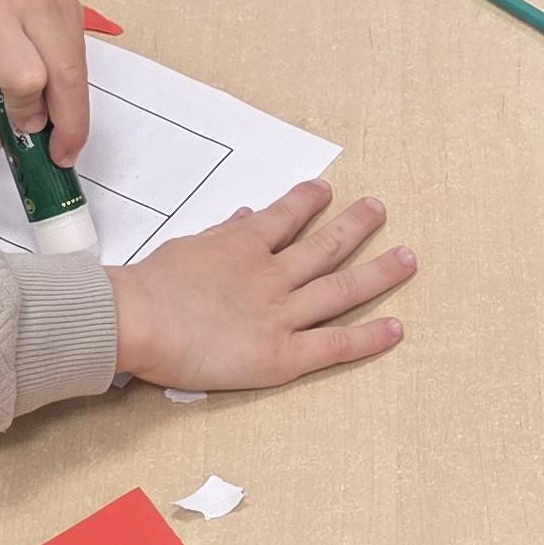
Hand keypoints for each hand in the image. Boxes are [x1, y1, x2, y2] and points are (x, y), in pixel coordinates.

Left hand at [0, 0, 91, 160]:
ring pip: (79, 68)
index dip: (26, 112)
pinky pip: (80, 53)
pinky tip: (48, 86)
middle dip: (68, 123)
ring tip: (50, 121)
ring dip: (71, 104)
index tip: (18, 128)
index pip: (27, 78)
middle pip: (66, 75)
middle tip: (61, 155)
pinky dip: (69, 80)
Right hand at [107, 181, 414, 390]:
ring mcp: (280, 313)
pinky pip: (333, 343)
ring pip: (342, 288)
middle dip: (356, 225)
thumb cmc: (146, 286)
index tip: (324, 190)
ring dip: (379, 272)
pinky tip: (396, 329)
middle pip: (325, 246)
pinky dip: (367, 337)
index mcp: (242, 246)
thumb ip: (218, 235)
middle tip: (379, 209)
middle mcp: (271, 275)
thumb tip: (241, 217)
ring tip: (408, 258)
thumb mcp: (185, 248)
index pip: (284, 216)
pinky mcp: (280, 354)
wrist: (136, 318)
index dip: (307, 201)